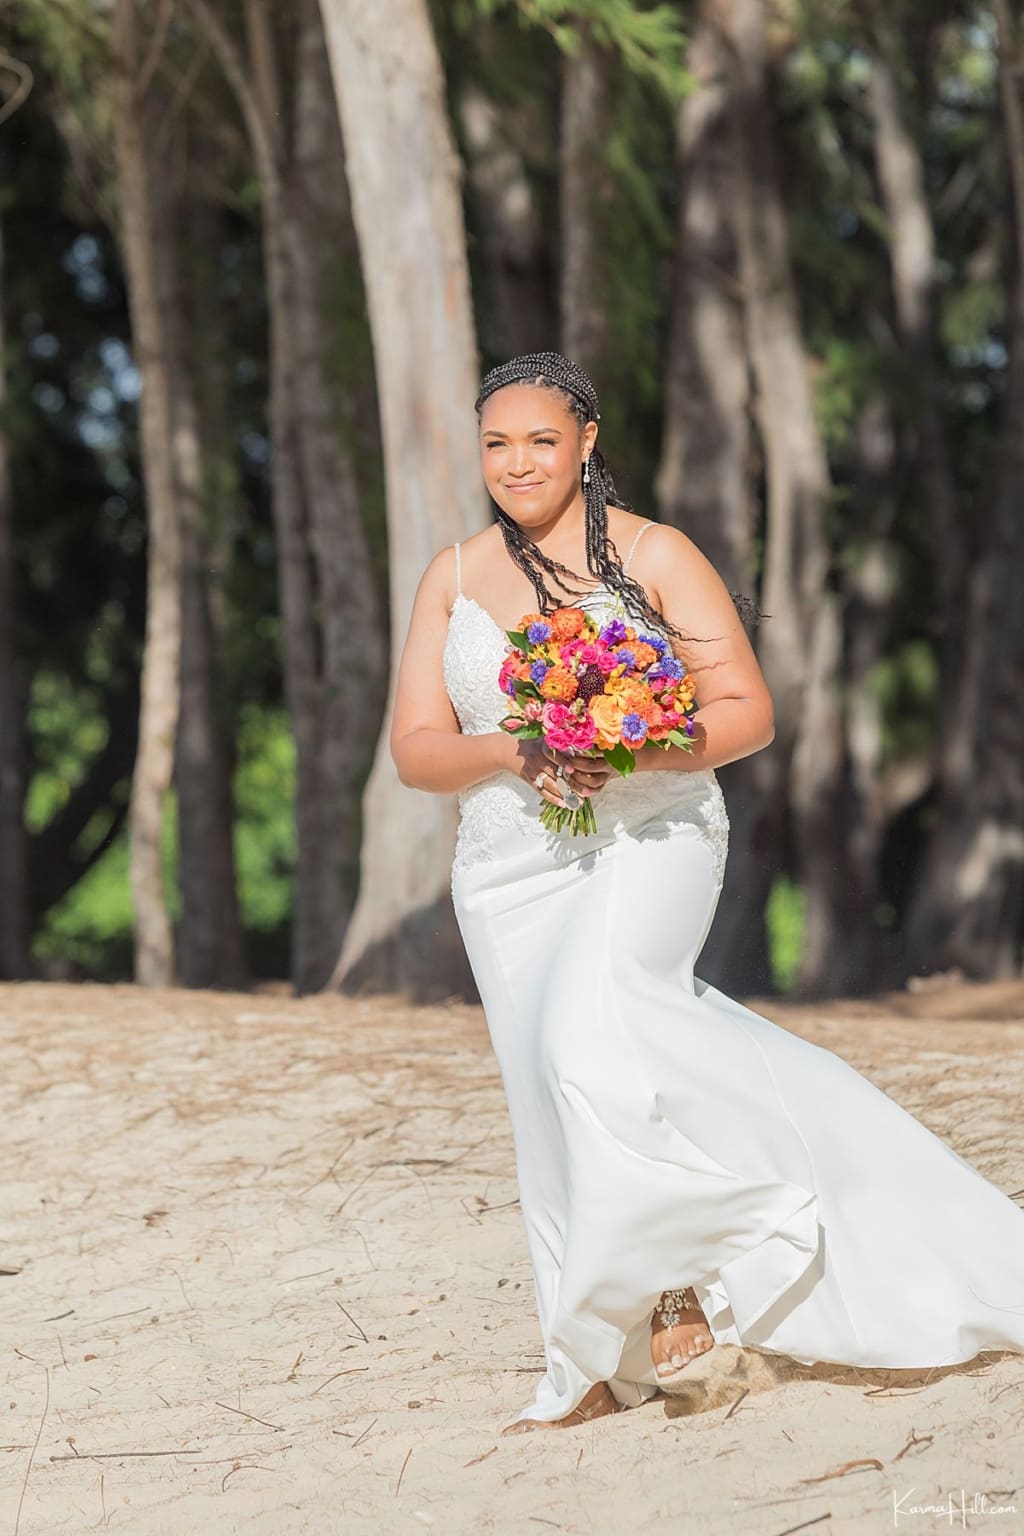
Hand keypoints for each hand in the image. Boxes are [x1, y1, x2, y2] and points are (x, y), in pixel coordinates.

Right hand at [501, 735, 615, 805]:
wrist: (509, 751)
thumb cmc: (533, 743)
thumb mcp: (544, 737)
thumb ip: (560, 740)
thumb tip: (583, 744)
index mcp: (543, 747)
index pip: (555, 756)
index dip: (564, 762)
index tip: (574, 769)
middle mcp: (538, 760)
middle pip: (556, 773)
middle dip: (571, 783)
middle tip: (585, 791)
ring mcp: (533, 772)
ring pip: (551, 785)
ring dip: (565, 794)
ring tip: (579, 801)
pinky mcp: (530, 781)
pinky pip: (543, 792)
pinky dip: (554, 799)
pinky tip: (564, 804)